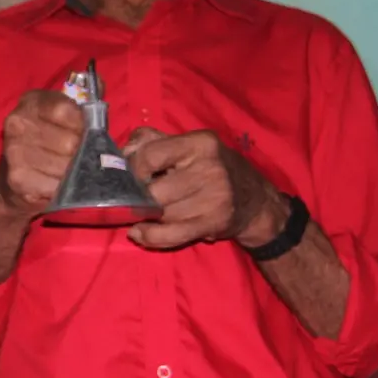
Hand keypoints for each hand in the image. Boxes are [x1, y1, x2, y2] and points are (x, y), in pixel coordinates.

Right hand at [0, 91, 85, 215]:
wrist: (14, 183)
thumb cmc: (48, 146)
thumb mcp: (63, 118)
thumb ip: (84, 102)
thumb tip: (101, 81)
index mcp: (31, 102)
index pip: (68, 111)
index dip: (84, 127)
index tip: (87, 136)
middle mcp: (18, 122)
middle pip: (70, 142)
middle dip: (82, 154)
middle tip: (80, 159)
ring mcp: (15, 150)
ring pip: (66, 166)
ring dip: (74, 175)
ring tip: (70, 174)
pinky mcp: (17, 178)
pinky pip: (57, 186)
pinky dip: (64, 190)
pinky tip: (58, 187)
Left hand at [124, 128, 284, 250]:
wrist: (255, 199)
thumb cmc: (213, 166)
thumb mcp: (187, 144)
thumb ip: (151, 140)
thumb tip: (123, 153)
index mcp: (199, 144)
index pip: (151, 155)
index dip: (133, 167)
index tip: (130, 175)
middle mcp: (209, 169)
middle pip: (154, 190)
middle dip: (139, 196)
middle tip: (134, 197)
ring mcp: (213, 198)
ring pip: (161, 213)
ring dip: (144, 216)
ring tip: (140, 212)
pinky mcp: (213, 223)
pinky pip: (171, 235)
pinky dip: (149, 236)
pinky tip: (138, 232)